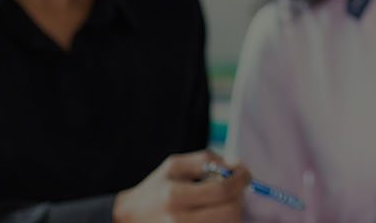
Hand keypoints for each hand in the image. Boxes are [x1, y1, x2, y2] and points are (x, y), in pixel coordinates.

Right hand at [112, 150, 248, 222]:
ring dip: (233, 209)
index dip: (241, 179)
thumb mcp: (175, 166)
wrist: (130, 218)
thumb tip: (236, 165)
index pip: (222, 190)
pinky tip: (214, 210)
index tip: (245, 173)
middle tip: (236, 187)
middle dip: (239, 196)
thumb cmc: (157, 188)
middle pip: (230, 212)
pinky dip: (223, 219)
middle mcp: (179, 220)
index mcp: (175, 196)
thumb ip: (207, 160)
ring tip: (222, 200)